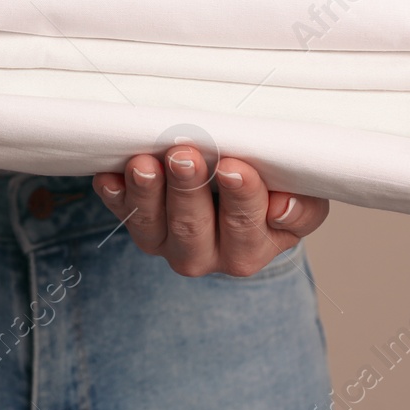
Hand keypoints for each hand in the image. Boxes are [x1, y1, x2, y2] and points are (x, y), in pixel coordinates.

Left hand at [93, 146, 328, 276]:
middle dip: (187, 189)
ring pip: (151, 224)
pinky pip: (120, 212)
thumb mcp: (301, 200)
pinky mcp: (138, 224)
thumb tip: (281, 206)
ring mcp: (166, 242)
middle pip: (192, 227)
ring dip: (146, 192)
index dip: (241, 197)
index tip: (235, 167)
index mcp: (250, 250)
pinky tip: (109, 175)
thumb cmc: (273, 194)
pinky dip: (113, 194)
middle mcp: (205, 254)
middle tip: (184, 155)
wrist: (238, 197)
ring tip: (144, 163)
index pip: (246, 227)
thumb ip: (301, 207)